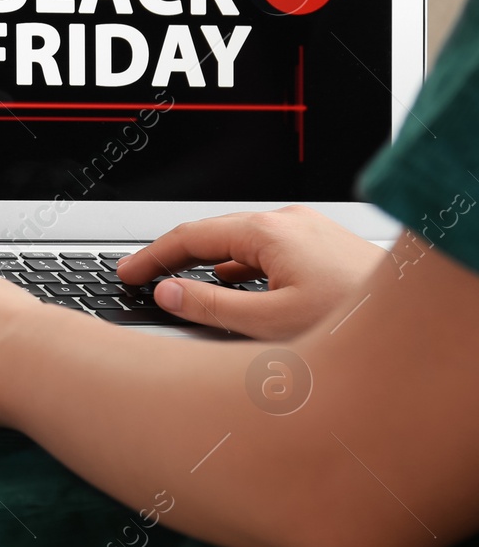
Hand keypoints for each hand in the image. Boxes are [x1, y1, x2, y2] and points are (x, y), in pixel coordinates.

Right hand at [116, 205, 387, 338]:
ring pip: (238, 242)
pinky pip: (264, 250)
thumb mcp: (270, 322)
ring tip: (178, 283)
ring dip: (205, 262)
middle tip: (140, 277)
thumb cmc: (355, 321)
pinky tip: (234, 286)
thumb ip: (210, 307)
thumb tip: (168, 293)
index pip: (189, 237)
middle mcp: (287, 222)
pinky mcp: (322, 246)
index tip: (126, 272)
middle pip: (212, 233)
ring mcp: (307, 231)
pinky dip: (236, 266)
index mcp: (268, 232)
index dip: (151, 257)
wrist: (420, 324)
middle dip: (173, 256)